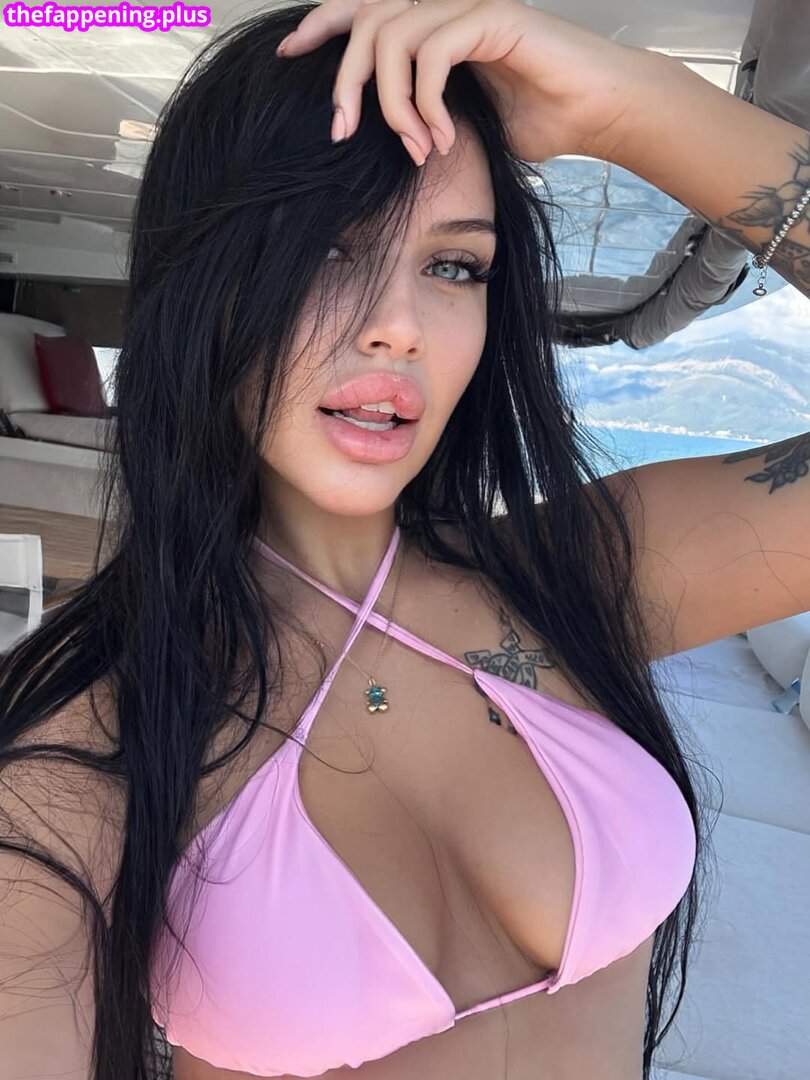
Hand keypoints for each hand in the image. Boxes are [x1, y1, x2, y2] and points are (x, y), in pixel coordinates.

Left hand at [275, 0, 657, 165]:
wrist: (597, 113)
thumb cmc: (539, 119)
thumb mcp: (461, 123)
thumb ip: (420, 114)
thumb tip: (384, 134)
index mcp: (435, 23)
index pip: (364, 9)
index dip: (321, 24)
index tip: (289, 54)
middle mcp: (447, 4)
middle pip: (366, 19)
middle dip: (343, 79)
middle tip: (341, 132)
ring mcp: (469, 5)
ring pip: (392, 34)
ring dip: (391, 103)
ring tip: (412, 148)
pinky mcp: (493, 18)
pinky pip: (433, 51)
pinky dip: (425, 101)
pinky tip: (439, 136)